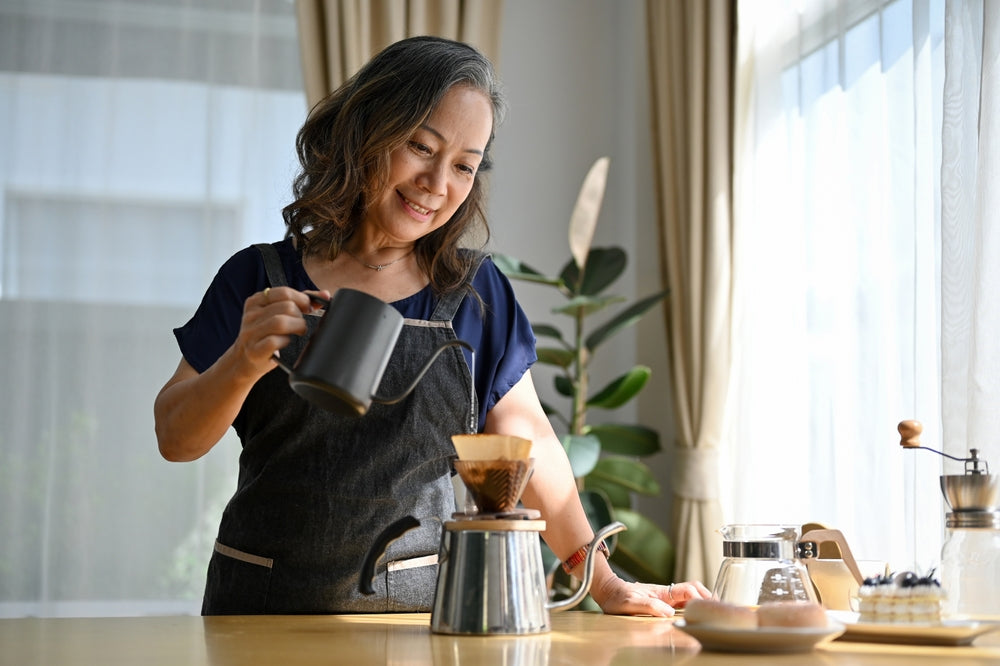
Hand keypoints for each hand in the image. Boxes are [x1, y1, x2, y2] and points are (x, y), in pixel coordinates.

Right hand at [232, 286, 329, 377]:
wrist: (245, 360)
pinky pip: (274, 341)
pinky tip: (285, 343)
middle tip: (301, 324)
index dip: (302, 299)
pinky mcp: (254, 350)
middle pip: (286, 307)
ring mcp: (251, 333)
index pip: (283, 292)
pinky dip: (285, 341)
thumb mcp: (276, 314)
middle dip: (300, 316)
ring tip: (298, 332)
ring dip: (297, 327)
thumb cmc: (266, 335)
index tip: (307, 308)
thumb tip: (324, 294)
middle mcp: (251, 315)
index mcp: (256, 301)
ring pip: (280, 322)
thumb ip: (299, 302)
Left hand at [594, 578, 711, 616]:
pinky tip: (698, 615)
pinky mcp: (664, 602)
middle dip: (707, 596)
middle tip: (719, 608)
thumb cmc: (618, 597)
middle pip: (694, 589)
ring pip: (690, 595)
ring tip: (714, 612)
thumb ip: (649, 606)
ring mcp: (666, 597)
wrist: (609, 592)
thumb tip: (668, 612)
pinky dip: (694, 605)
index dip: (699, 597)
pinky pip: (683, 602)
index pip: (687, 590)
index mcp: (662, 591)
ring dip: (703, 600)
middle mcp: (667, 592)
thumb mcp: (630, 603)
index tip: (706, 607)